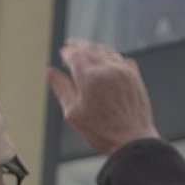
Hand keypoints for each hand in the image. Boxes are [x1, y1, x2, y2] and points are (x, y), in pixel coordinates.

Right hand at [46, 39, 159, 155]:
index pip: (75, 54)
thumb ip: (61, 88)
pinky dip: (110, 57)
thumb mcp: (73, 113)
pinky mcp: (134, 76)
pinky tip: (107, 62)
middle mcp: (107, 70)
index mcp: (89, 78)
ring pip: (106, 51)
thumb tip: (50, 72)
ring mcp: (123, 71)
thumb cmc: (101, 131)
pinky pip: (120, 59)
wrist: (132, 140)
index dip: (67, 51)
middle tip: (72, 45)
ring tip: (88, 52)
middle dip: (80, 46)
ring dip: (95, 49)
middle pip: (90, 49)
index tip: (63, 51)